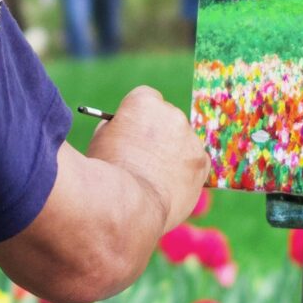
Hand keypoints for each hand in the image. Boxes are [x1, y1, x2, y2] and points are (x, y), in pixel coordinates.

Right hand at [87, 86, 208, 235]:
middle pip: (168, 119)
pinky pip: (196, 163)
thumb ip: (116, 128)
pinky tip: (169, 186)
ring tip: (153, 178)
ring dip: (173, 154)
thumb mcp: (101, 141)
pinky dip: (186, 173)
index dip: (138, 117)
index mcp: (144, 101)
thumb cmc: (107, 172)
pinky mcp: (202, 163)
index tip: (134, 130)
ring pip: (184, 143)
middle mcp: (172, 114)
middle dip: (159, 134)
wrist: (127, 203)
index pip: (146, 99)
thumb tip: (123, 130)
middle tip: (146, 156)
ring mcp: (190, 138)